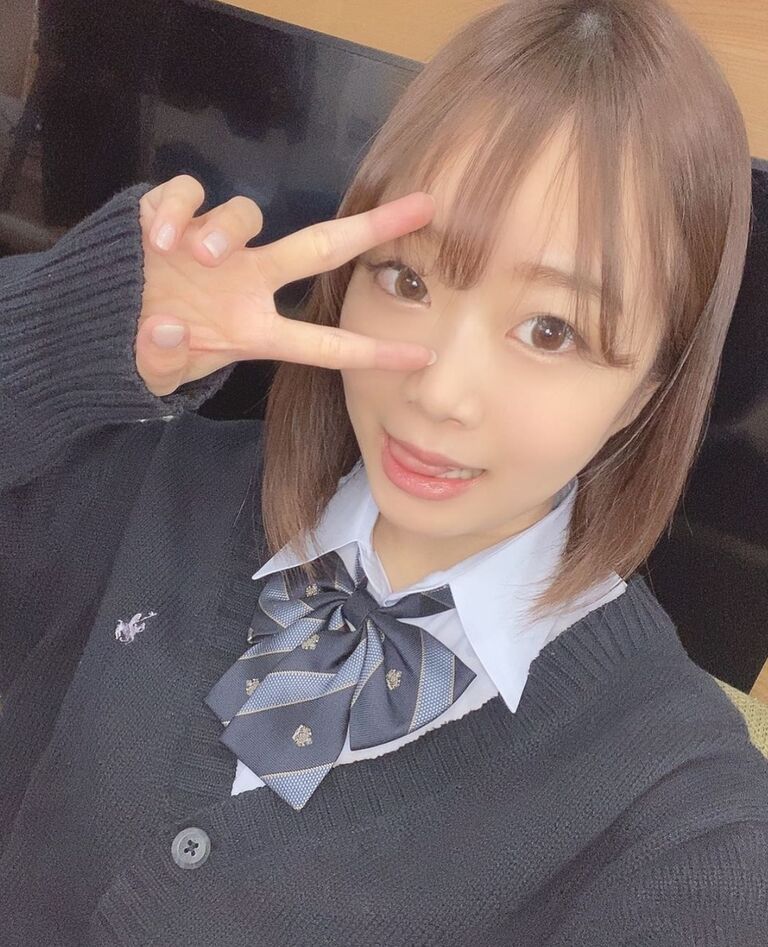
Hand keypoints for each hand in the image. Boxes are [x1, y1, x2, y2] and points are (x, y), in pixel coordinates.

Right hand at [137, 175, 436, 395]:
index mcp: (253, 328)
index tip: (422, 355)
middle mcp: (246, 280)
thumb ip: (161, 360)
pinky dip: (175, 210)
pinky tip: (154, 236)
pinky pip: (187, 194)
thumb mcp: (155, 370)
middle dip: (372, 228)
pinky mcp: (171, 214)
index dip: (370, 350)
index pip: (322, 343)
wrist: (94, 319)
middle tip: (426, 206)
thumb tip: (166, 326)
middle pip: (319, 248)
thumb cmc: (141, 348)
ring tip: (197, 256)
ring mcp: (212, 244)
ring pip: (247, 213)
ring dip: (226, 229)